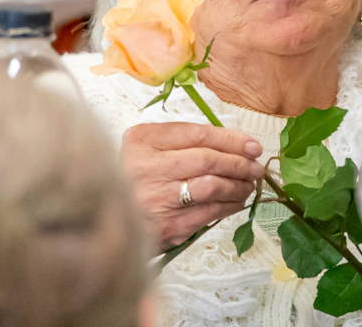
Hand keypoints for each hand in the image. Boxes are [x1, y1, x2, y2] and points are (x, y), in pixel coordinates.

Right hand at [121, 121, 264, 249]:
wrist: (106, 218)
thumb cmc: (134, 177)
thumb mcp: (147, 147)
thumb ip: (182, 139)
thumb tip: (233, 142)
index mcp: (142, 141)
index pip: (198, 134)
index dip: (231, 139)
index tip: (252, 144)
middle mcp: (146, 168)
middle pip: (207, 160)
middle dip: (239, 162)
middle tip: (256, 166)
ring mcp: (157, 199)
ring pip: (212, 186)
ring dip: (238, 185)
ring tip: (249, 183)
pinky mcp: (167, 226)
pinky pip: (209, 212)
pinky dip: (229, 206)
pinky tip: (236, 201)